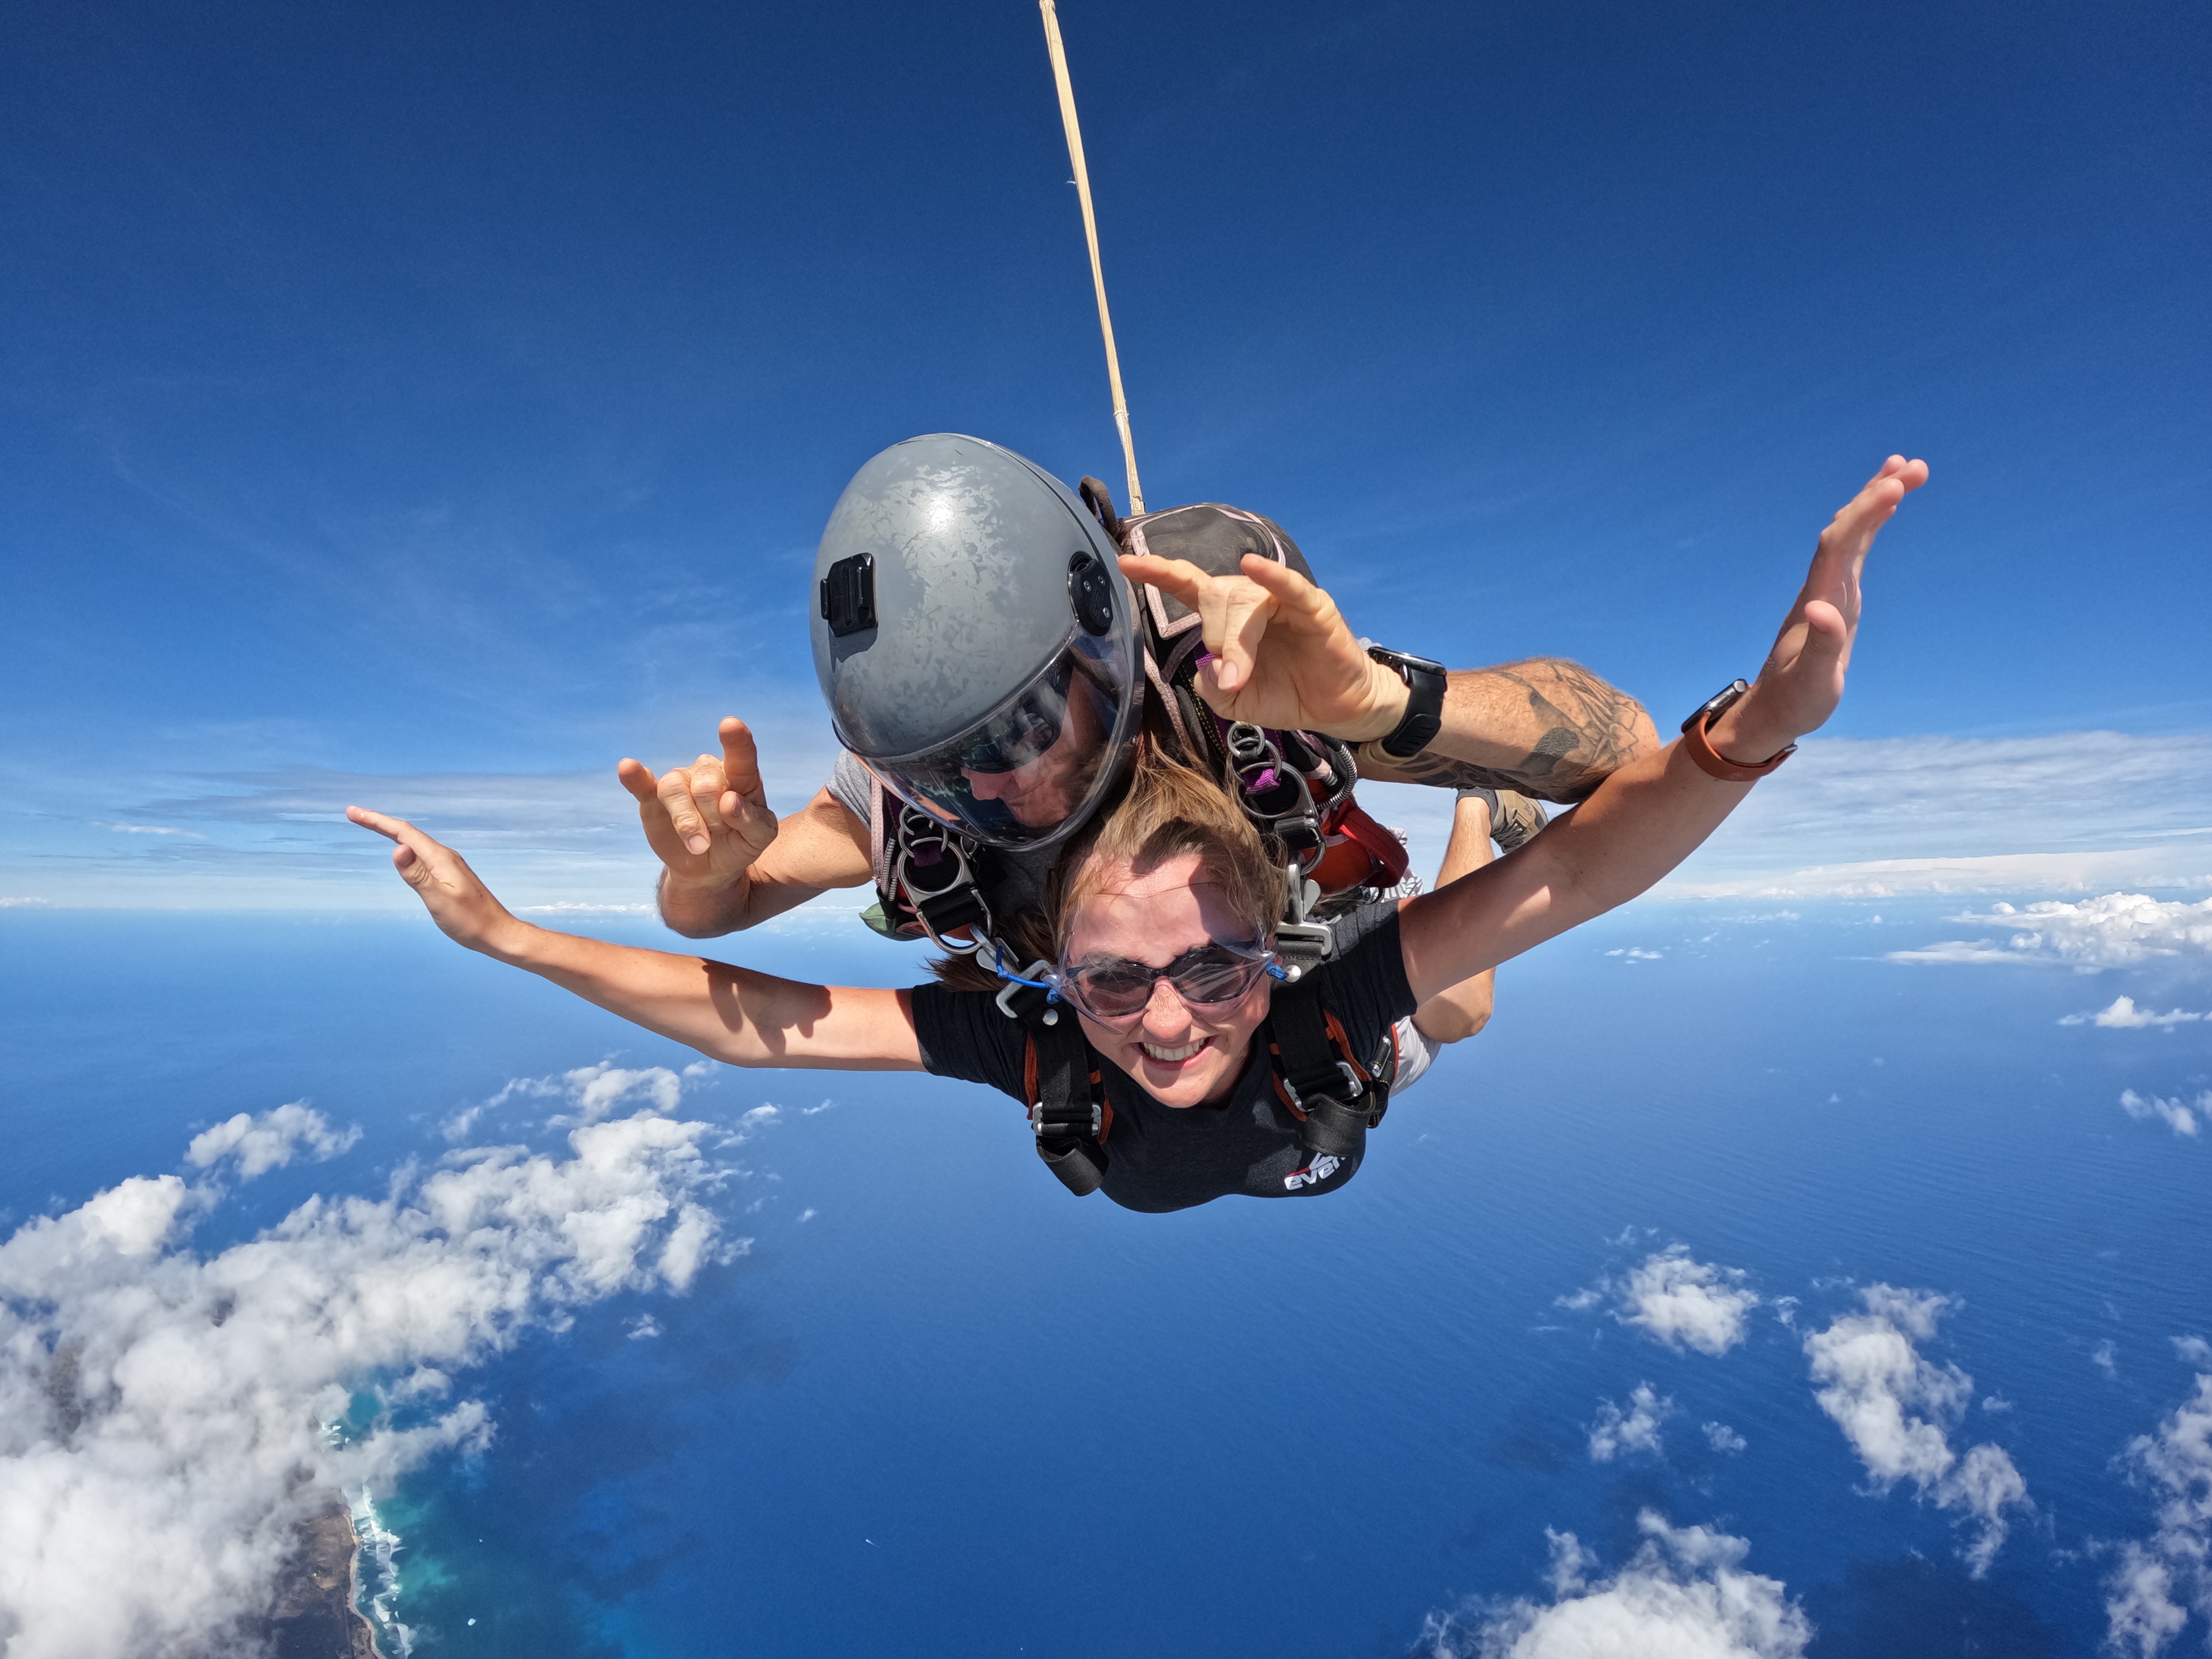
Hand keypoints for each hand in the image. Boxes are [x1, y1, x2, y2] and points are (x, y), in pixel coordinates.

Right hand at [347, 806, 524, 954]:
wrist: (497, 933)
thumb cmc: (470, 920)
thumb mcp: (439, 899)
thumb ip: (417, 874)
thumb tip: (398, 848)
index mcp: (440, 858)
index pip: (403, 833)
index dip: (377, 821)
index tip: (353, 813)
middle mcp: (444, 856)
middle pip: (407, 833)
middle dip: (380, 823)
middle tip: (354, 815)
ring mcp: (448, 865)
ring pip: (415, 842)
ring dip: (392, 832)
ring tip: (372, 825)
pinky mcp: (450, 874)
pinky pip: (422, 853)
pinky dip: (406, 846)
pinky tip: (404, 849)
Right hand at [616, 717, 779, 895]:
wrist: (708, 867)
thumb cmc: (739, 844)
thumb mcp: (759, 840)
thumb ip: (753, 821)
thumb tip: (729, 802)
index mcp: (740, 777)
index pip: (741, 756)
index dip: (736, 742)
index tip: (731, 725)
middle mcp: (708, 772)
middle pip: (707, 786)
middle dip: (715, 819)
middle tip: (721, 833)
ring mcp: (680, 783)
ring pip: (675, 790)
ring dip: (687, 823)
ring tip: (700, 845)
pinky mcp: (652, 798)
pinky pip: (640, 782)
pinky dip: (634, 776)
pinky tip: (628, 767)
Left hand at [1116, 552, 1406, 738]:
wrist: (1336, 708)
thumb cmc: (1285, 695)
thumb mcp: (1236, 705)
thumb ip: (1211, 690)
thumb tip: (1211, 668)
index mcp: (1228, 618)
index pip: (1187, 586)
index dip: (1157, 573)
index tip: (1124, 563)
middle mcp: (1251, 601)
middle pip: (1216, 598)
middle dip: (1216, 638)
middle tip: (1231, 679)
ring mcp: (1283, 600)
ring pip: (1245, 602)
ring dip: (1239, 642)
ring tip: (1243, 677)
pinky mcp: (1313, 608)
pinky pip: (1290, 588)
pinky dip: (1273, 576)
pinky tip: (1254, 566)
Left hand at [1711, 455, 1929, 760]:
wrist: (1773, 711)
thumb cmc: (1794, 701)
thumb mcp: (1812, 682)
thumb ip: (1822, 648)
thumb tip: (1823, 609)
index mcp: (1817, 600)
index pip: (1839, 545)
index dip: (1864, 514)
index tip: (1894, 486)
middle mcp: (1822, 588)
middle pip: (1847, 529)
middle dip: (1876, 495)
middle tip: (1913, 465)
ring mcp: (1830, 590)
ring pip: (1851, 534)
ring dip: (1875, 501)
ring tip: (1906, 469)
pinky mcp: (1838, 598)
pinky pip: (1856, 550)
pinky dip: (1871, 525)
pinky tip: (1886, 507)